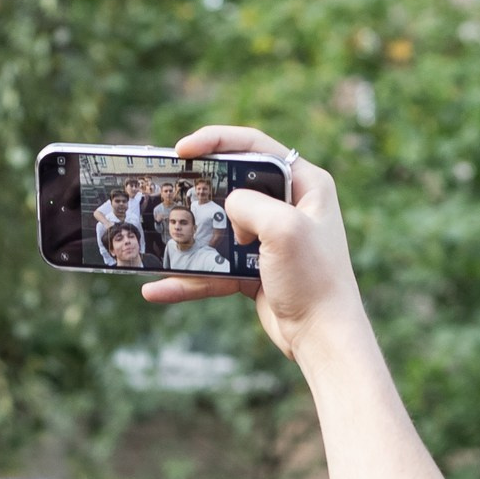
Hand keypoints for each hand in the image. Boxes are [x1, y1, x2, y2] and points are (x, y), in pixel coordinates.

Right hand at [137, 125, 370, 365]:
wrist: (323, 338)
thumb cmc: (314, 280)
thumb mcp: (283, 229)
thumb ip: (249, 204)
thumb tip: (230, 207)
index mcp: (306, 184)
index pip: (255, 146)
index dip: (216, 140)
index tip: (182, 149)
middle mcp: (290, 206)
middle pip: (233, 184)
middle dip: (199, 188)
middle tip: (169, 187)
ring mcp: (271, 239)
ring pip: (219, 228)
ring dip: (188, 237)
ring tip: (155, 238)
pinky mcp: (257, 269)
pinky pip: (216, 267)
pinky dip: (189, 279)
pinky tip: (159, 288)